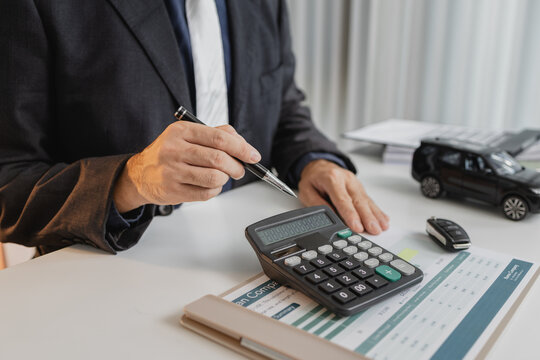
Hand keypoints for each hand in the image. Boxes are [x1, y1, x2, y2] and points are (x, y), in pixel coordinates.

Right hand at [113, 122, 260, 212]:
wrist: (140, 174)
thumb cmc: (169, 153)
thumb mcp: (187, 135)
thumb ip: (216, 133)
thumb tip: (242, 143)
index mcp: (181, 131)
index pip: (219, 138)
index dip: (241, 148)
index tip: (253, 155)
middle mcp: (174, 149)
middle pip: (219, 158)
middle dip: (237, 166)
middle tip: (240, 169)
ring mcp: (172, 171)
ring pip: (214, 177)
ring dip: (225, 179)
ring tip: (223, 176)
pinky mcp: (173, 190)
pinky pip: (206, 193)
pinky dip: (215, 190)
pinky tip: (210, 185)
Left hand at [298, 160, 388, 234]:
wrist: (319, 165)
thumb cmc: (313, 179)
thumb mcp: (306, 190)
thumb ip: (317, 204)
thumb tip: (330, 216)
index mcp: (332, 179)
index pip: (343, 199)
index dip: (351, 214)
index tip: (357, 227)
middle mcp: (347, 179)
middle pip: (359, 201)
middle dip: (367, 217)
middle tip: (374, 230)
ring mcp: (355, 183)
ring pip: (367, 201)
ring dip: (375, 215)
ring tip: (382, 227)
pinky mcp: (360, 188)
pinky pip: (369, 200)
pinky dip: (377, 211)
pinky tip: (383, 219)